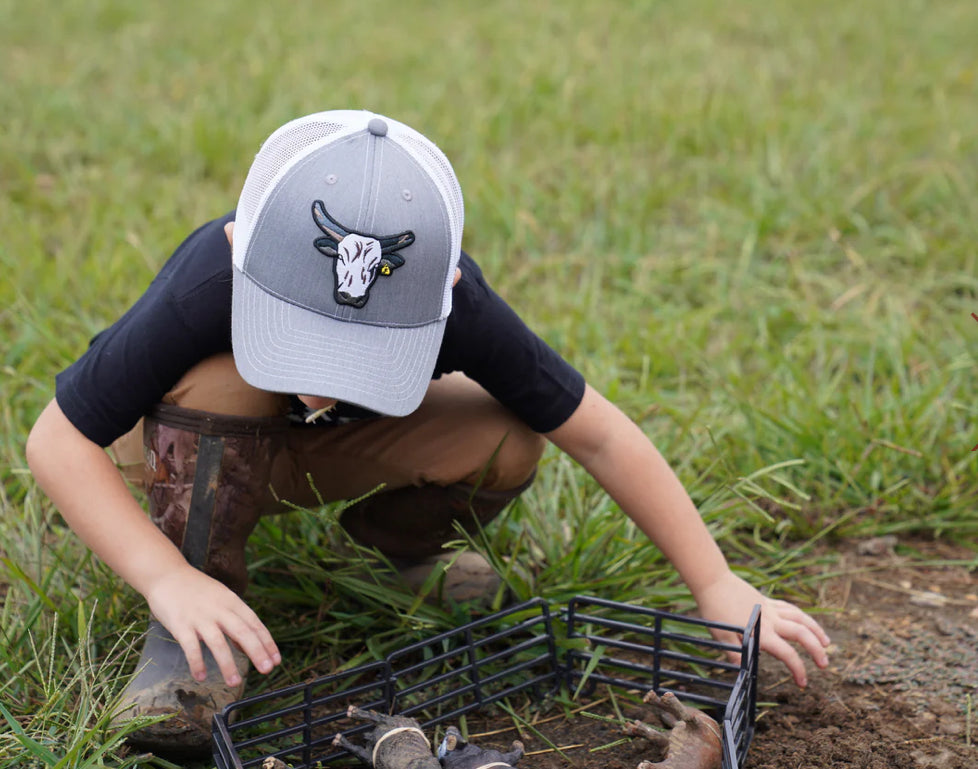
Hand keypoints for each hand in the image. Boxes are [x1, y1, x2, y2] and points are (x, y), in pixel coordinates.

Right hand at [144, 564, 280, 685]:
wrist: (167, 574)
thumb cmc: (196, 590)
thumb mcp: (221, 598)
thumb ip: (233, 620)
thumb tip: (245, 646)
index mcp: (232, 601)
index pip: (254, 623)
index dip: (267, 642)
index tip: (276, 660)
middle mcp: (219, 609)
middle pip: (242, 631)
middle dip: (257, 652)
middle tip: (267, 670)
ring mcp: (200, 617)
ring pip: (218, 643)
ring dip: (228, 664)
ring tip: (235, 682)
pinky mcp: (180, 624)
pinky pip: (191, 646)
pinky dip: (197, 662)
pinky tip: (201, 677)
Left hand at [692, 570, 830, 687]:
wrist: (713, 581)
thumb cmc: (714, 610)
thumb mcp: (720, 636)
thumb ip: (734, 653)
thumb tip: (743, 671)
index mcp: (760, 632)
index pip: (787, 653)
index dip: (798, 669)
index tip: (803, 682)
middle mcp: (770, 620)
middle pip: (802, 634)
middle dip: (817, 650)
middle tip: (825, 665)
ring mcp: (770, 608)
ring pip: (801, 618)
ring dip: (816, 630)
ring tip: (827, 643)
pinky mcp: (767, 600)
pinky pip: (790, 608)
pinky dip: (802, 616)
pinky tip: (806, 622)